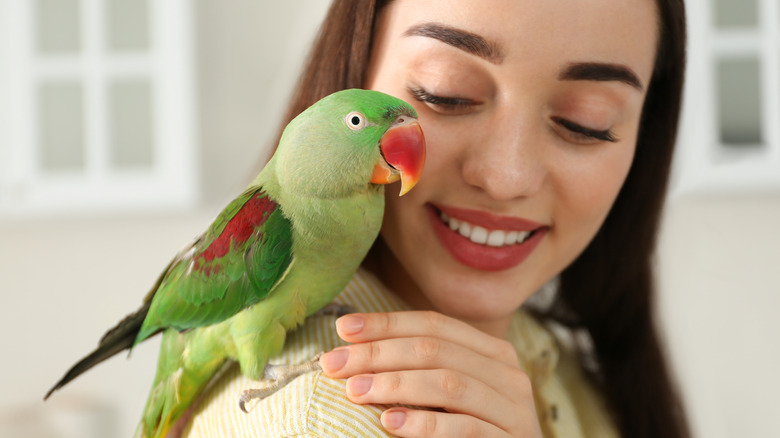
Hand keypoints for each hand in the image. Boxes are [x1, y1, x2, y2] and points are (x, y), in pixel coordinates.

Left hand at [319, 311, 543, 436]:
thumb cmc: (473, 432)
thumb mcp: (451, 394)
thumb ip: (421, 368)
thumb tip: (353, 346)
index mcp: (492, 351)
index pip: (433, 324)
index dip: (386, 323)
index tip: (342, 328)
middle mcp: (507, 373)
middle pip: (434, 350)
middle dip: (377, 353)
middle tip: (334, 363)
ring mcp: (513, 409)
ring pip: (447, 383)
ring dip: (394, 384)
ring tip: (355, 391)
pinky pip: (464, 427)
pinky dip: (424, 424)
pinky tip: (390, 423)